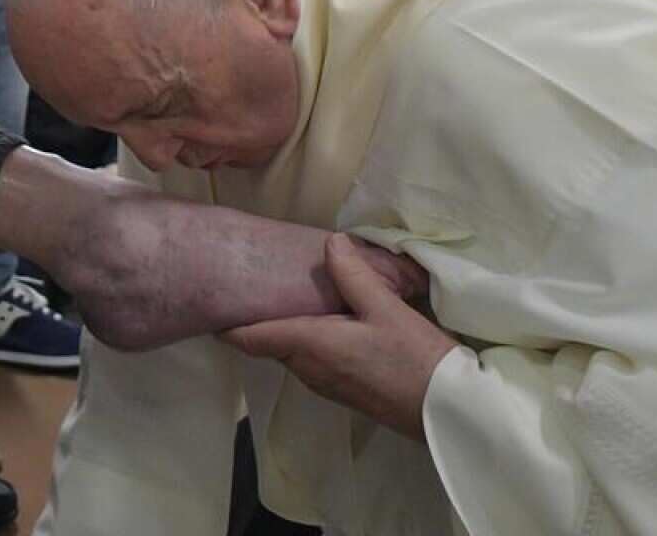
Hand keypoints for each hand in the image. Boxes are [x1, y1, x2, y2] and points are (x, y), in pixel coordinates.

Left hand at [222, 234, 456, 441]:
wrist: (445, 412)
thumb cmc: (414, 359)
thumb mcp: (386, 309)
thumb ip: (353, 275)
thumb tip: (330, 243)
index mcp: (308, 346)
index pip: (251, 337)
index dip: (227, 322)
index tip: (212, 299)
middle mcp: (306, 368)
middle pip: (266, 341)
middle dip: (254, 317)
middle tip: (247, 282)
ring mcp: (323, 382)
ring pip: (288, 350)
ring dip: (279, 326)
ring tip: (278, 291)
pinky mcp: (341, 388)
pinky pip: (308, 358)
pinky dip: (301, 337)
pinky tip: (319, 316)